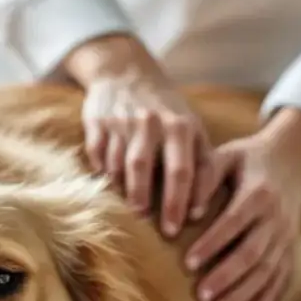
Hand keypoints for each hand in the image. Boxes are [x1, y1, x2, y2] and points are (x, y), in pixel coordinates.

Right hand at [62, 34, 215, 235]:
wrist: (125, 71)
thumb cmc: (168, 111)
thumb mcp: (192, 128)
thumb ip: (202, 164)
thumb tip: (199, 212)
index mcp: (180, 125)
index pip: (182, 170)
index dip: (181, 201)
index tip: (178, 227)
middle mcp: (150, 122)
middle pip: (147, 168)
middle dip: (150, 201)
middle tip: (158, 229)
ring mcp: (122, 121)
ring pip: (121, 164)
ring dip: (127, 192)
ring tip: (135, 210)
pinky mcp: (97, 122)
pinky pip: (98, 155)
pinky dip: (105, 173)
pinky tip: (111, 186)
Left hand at [185, 109, 300, 300]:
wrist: (291, 161)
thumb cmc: (247, 160)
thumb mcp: (226, 156)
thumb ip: (205, 177)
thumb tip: (188, 211)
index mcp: (258, 192)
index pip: (234, 222)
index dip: (213, 243)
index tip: (188, 264)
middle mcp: (277, 218)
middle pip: (253, 253)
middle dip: (228, 278)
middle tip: (203, 297)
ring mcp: (287, 237)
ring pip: (268, 272)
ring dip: (244, 296)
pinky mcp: (291, 250)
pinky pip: (282, 279)